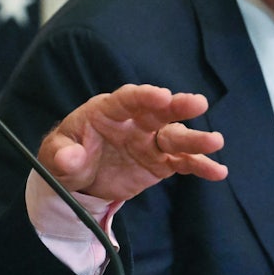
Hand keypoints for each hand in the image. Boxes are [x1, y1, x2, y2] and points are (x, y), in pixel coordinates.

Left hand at [37, 84, 226, 201]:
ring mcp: (150, 141)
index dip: (144, 96)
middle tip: (197, 103)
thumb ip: (62, 155)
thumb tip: (70, 158)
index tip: (161, 96)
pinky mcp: (160, 161)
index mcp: (108, 110)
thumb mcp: (55, 155)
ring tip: (215, 141)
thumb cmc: (67, 155)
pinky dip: (199, 165)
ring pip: (175, 136)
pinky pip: (182, 162)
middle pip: (159, 111)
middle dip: (178, 107)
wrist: (80, 178)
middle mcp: (134, 121)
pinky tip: (218, 171)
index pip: (128, 99)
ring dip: (195, 139)